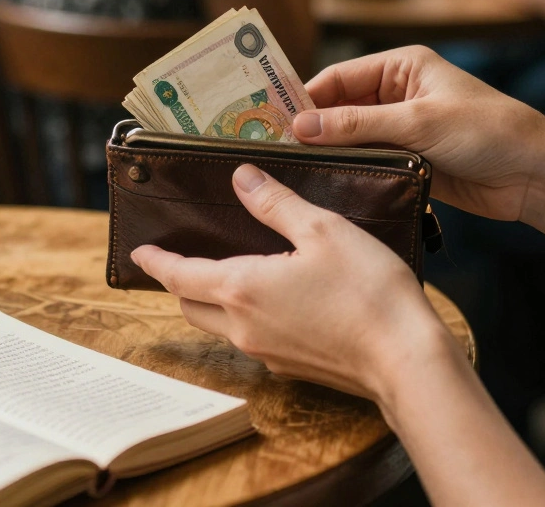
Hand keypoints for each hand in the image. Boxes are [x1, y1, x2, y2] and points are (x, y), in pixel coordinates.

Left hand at [132, 164, 453, 398]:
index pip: (179, 276)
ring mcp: (267, 352)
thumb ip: (275, 203)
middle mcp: (244, 327)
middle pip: (192, 304)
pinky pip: (253, 339)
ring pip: (221, 325)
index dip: (157, 262)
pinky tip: (272, 300)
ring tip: (222, 276)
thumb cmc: (367, 292)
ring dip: (211, 301)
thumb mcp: (321, 230)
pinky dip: (245, 317)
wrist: (404, 360)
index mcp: (242, 289)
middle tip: (179, 261)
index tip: (140, 252)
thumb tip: (242, 178)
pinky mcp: (292, 366)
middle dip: (180, 282)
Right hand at [293, 46, 544, 221]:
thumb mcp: (418, 122)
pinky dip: (349, 171)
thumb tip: (301, 127)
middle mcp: (399, 93)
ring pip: (351, 138)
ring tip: (295, 171)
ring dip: (330, 152)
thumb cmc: (488, 131)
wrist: (535, 175)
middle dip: (313, 128)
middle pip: (339, 107)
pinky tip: (327, 186)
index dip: (305, 99)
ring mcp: (403, 128)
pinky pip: (367, 162)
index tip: (273, 123)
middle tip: (276, 151)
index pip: (338, 76)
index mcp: (403, 65)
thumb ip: (357, 124)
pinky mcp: (409, 160)